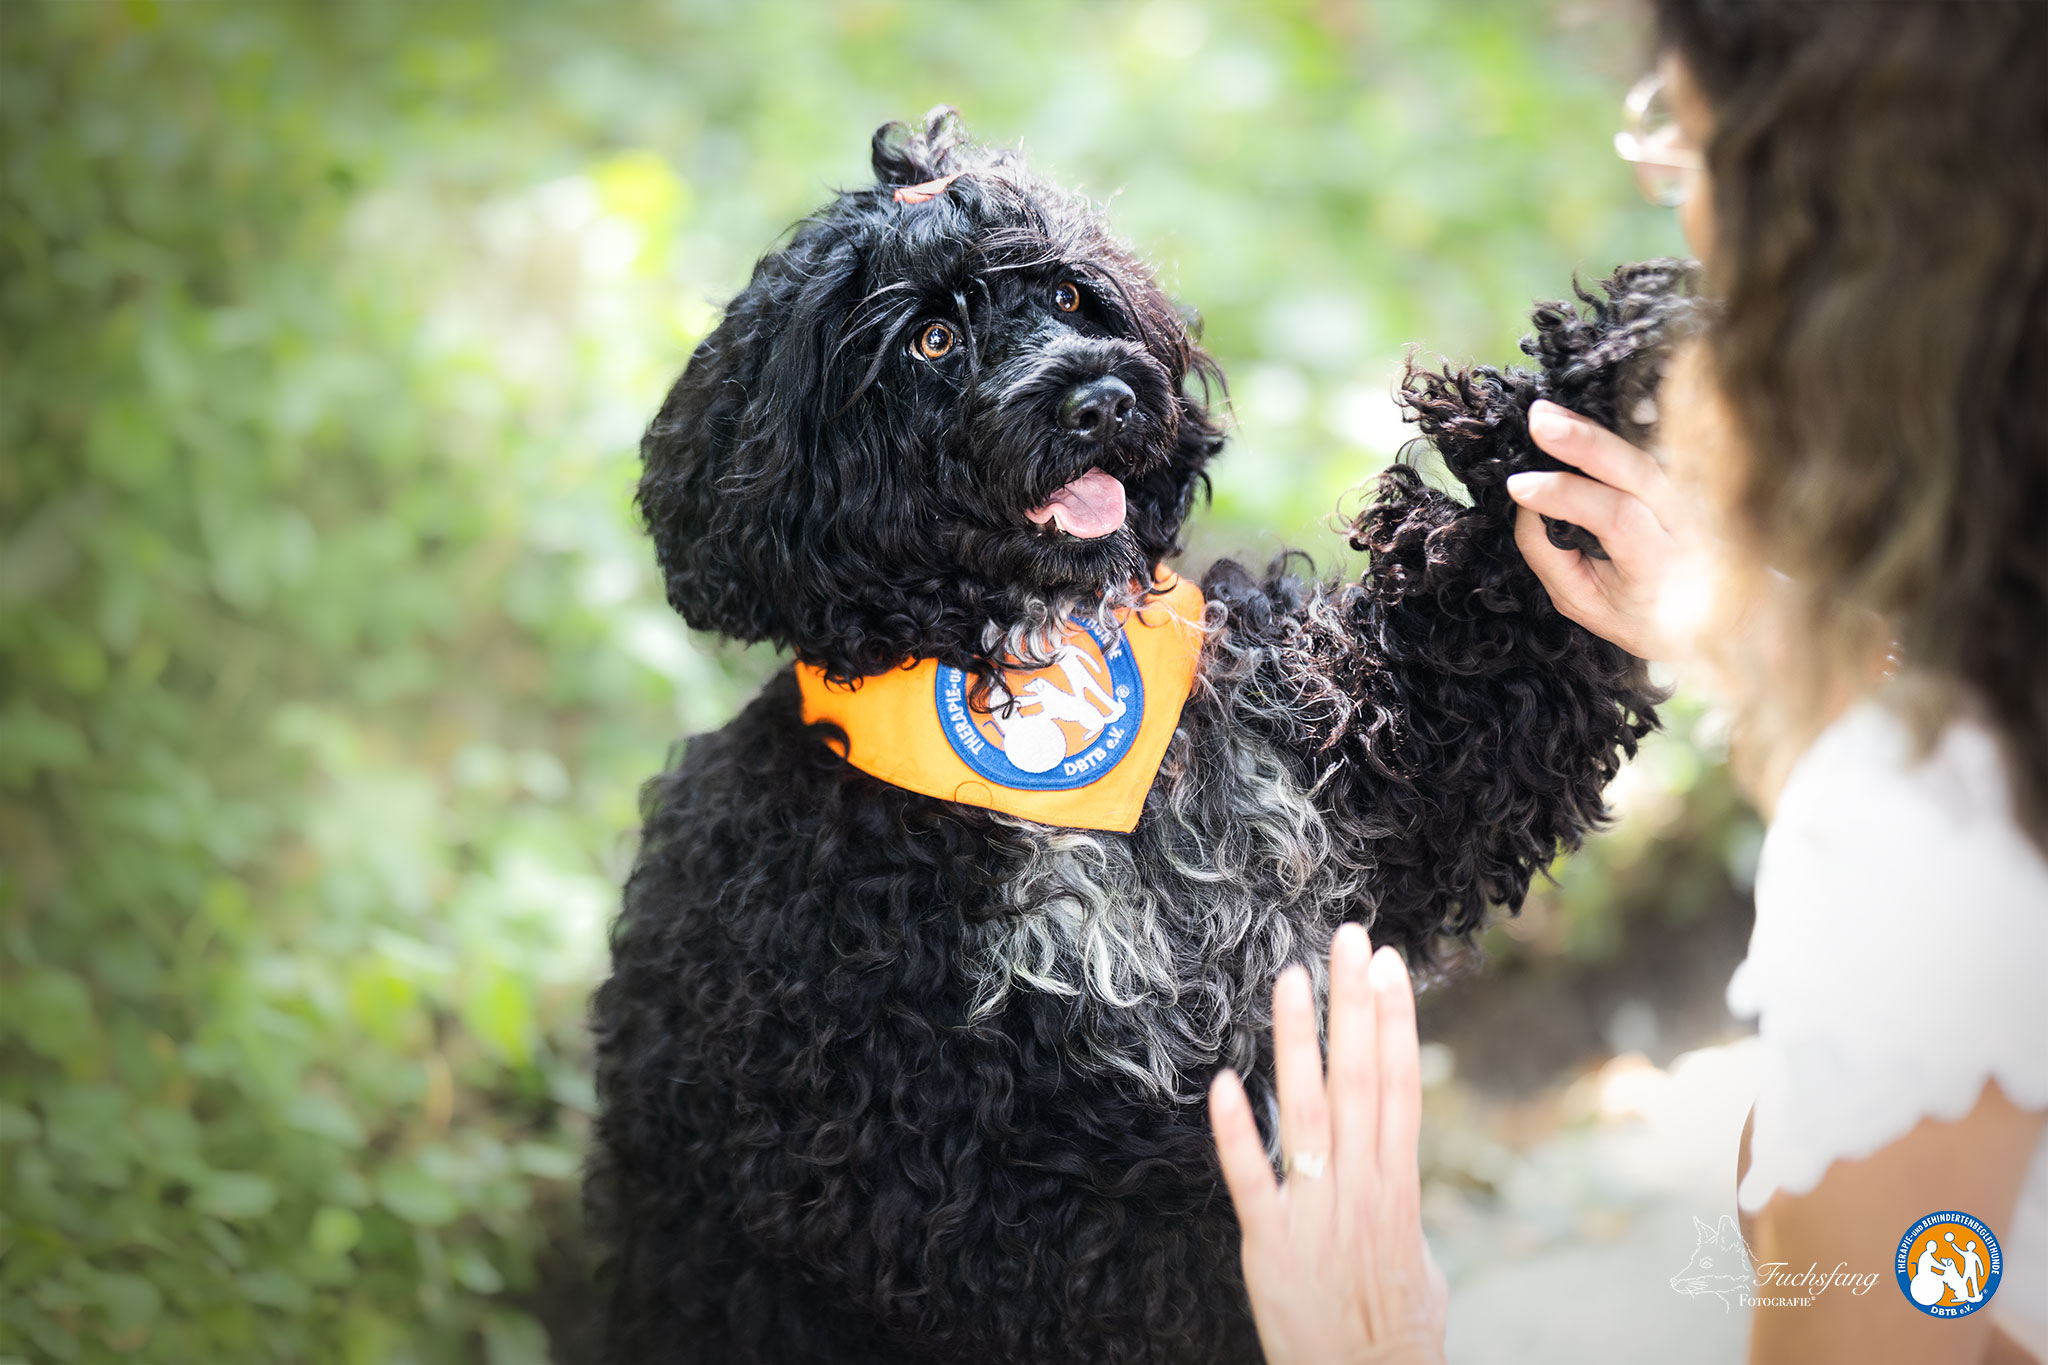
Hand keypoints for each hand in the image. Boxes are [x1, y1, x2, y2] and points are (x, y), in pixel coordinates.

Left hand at [1208, 924, 1447, 1364]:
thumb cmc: (1397, 1333)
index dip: (1396, 1021)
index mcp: (1399, 1187)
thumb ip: (1398, 1198)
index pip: (1400, 1086)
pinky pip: (1251, 1178)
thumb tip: (1390, 1160)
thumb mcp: (1416, 1257)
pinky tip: (1225, 1082)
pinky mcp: (1271, 1243)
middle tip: (1348, 938)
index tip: (1390, 964)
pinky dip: (1237, 1131)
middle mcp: (1360, 1188)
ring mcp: (1315, 1212)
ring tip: (1292, 979)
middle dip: (1356, 1005)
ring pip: (1307, 1111)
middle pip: (1361, 1079)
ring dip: (1299, 1042)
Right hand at [1506, 399, 1696, 659]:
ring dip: (1588, 431)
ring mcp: (1688, 499)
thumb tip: (1527, 505)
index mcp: (1661, 566)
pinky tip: (1570, 423)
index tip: (1519, 487)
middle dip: (1585, 444)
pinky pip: (1639, 452)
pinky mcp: (1682, 483)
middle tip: (1539, 423)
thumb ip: (1552, 558)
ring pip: (1639, 455)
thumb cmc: (1644, 615)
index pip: (1617, 518)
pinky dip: (1601, 436)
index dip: (1566, 496)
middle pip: (1637, 472)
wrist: (1718, 615)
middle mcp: (1684, 525)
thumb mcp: (1587, 605)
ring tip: (1543, 415)